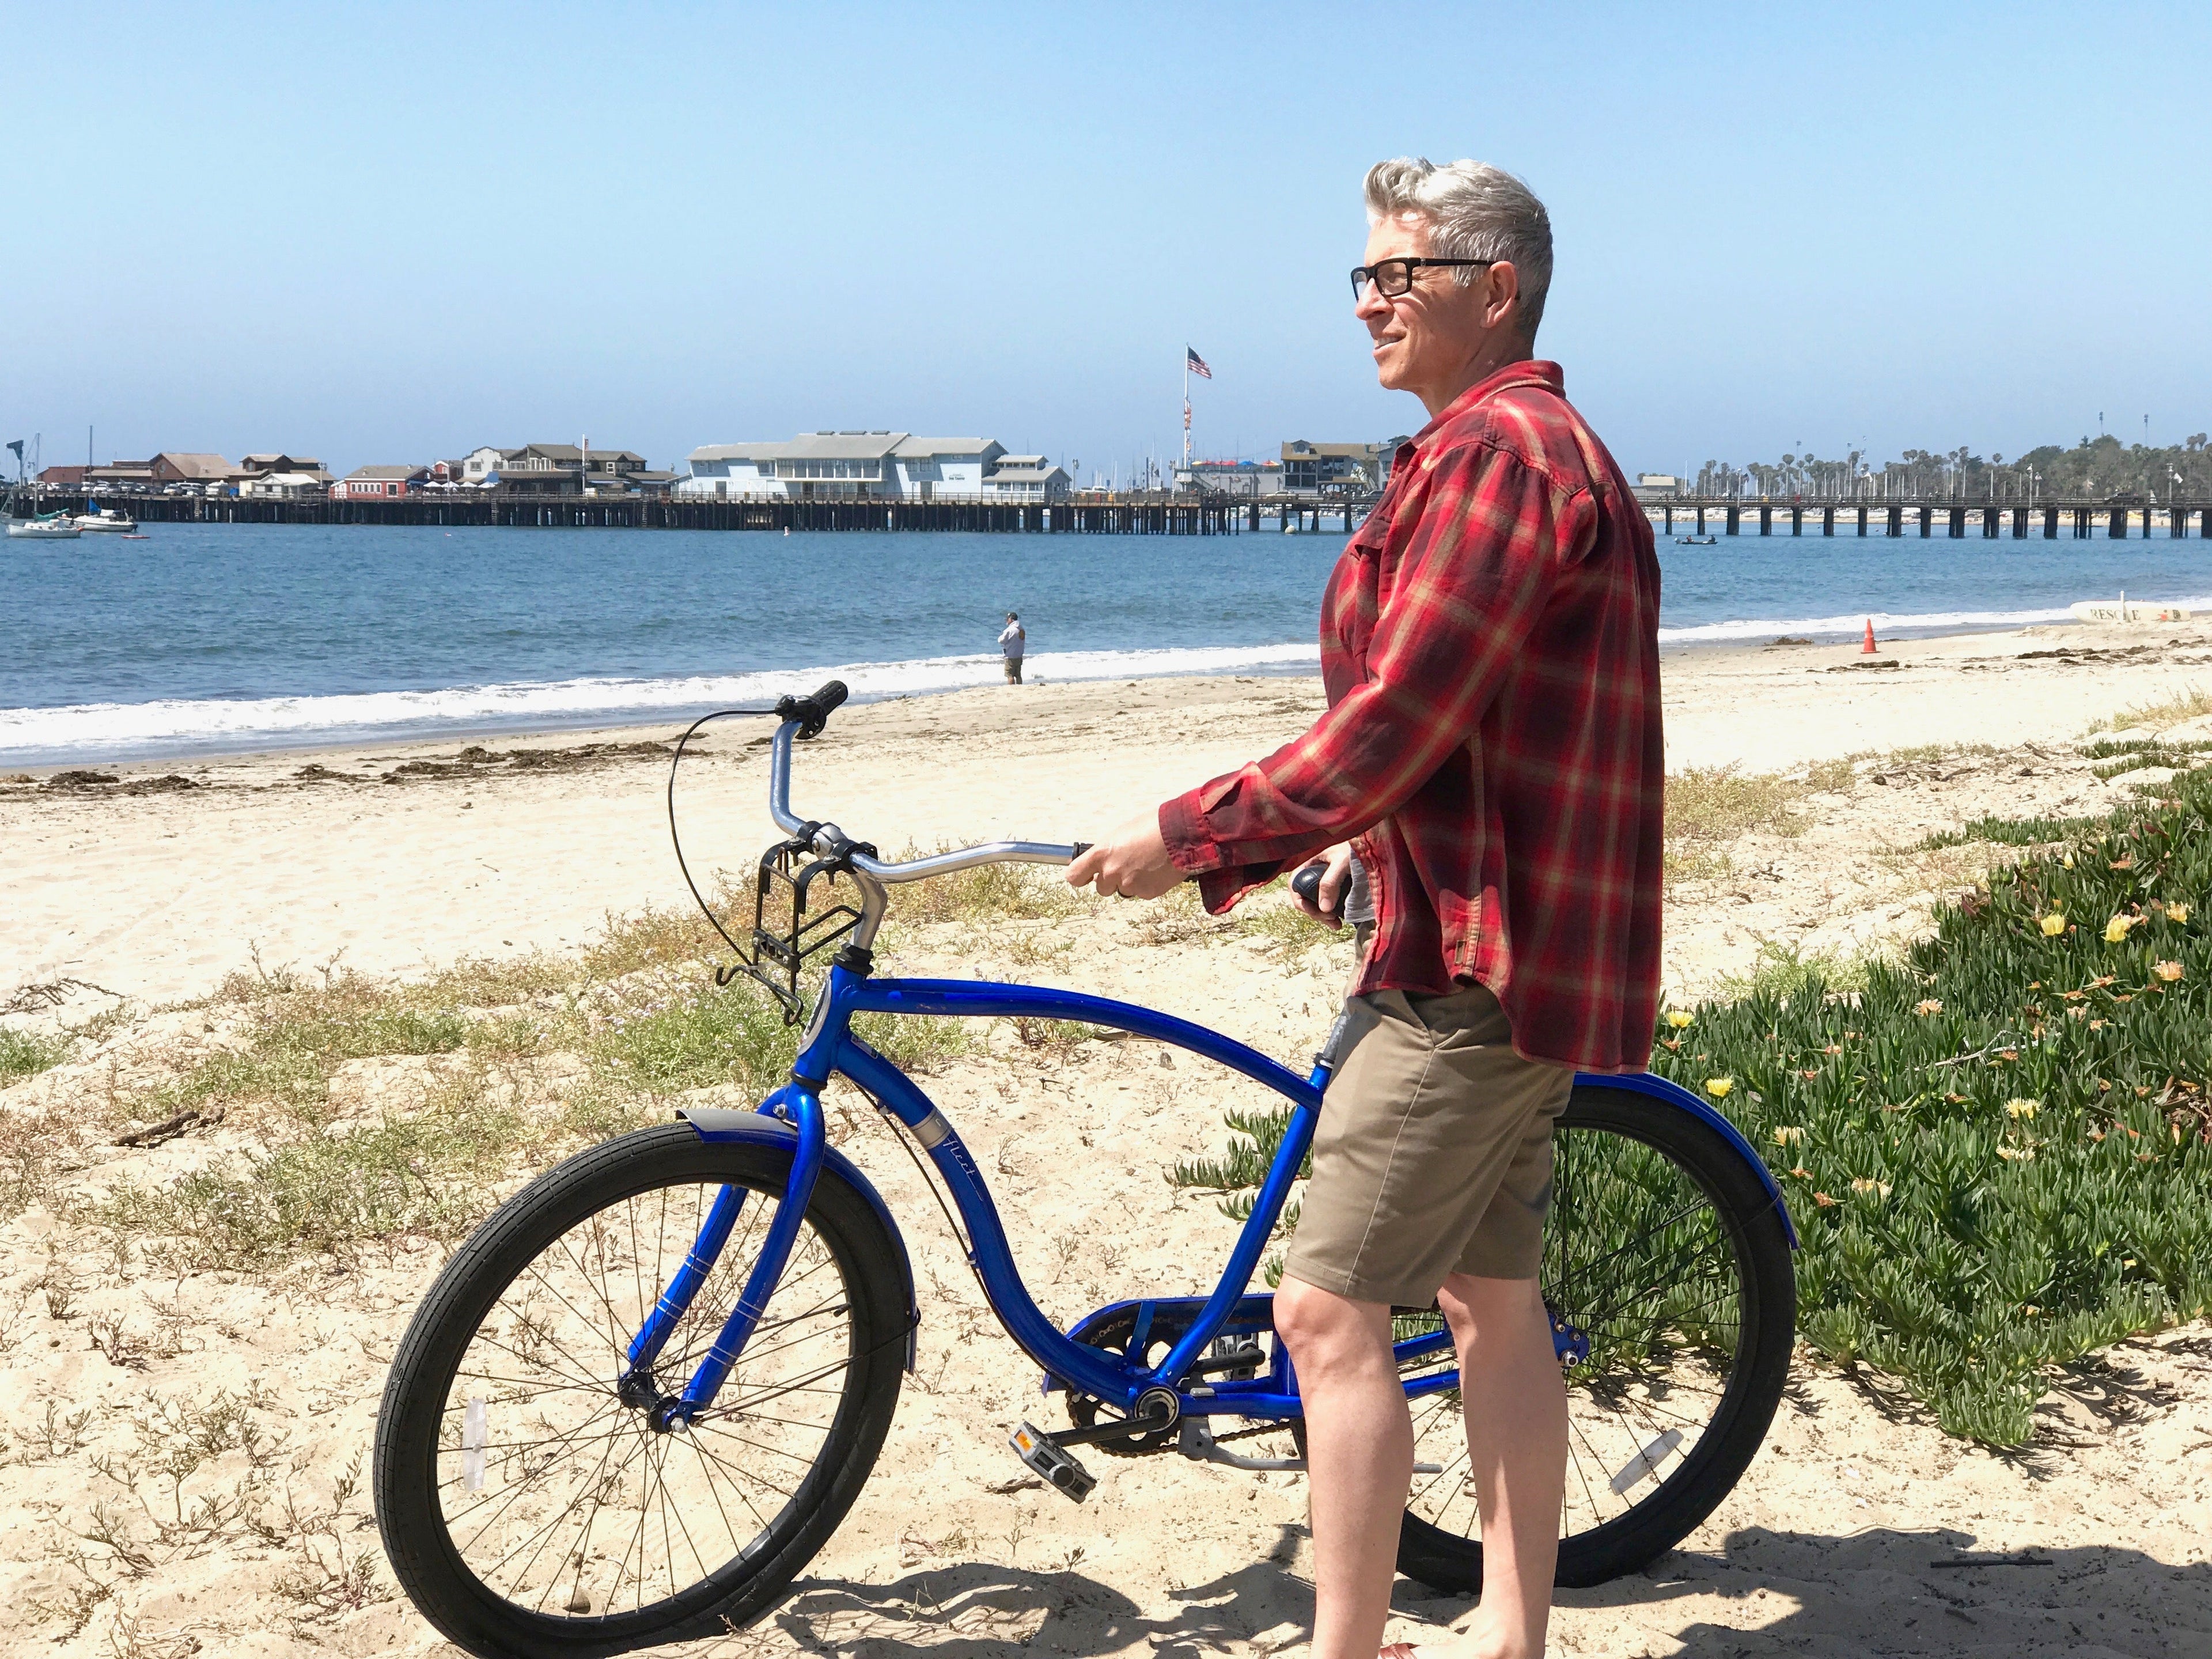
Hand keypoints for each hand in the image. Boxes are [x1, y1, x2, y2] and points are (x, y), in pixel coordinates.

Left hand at [1067, 809, 1182, 899]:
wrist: (1182, 833)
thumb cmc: (1153, 825)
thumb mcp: (1121, 833)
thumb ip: (1109, 851)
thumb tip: (1105, 860)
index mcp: (1101, 854)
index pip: (1074, 876)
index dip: (1080, 877)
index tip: (1085, 876)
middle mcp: (1111, 872)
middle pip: (1101, 887)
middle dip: (1111, 879)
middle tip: (1127, 865)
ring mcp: (1129, 885)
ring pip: (1123, 890)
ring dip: (1130, 882)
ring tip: (1146, 864)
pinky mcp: (1147, 893)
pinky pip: (1142, 893)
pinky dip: (1148, 884)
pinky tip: (1157, 870)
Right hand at [1294, 843, 1355, 928]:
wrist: (1374, 846)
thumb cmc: (1355, 849)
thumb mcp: (1341, 863)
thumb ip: (1330, 882)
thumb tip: (1324, 909)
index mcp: (1309, 865)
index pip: (1295, 885)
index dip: (1300, 901)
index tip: (1316, 912)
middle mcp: (1314, 875)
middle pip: (1305, 898)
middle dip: (1316, 913)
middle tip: (1332, 921)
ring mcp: (1324, 883)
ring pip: (1316, 904)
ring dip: (1323, 917)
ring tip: (1337, 926)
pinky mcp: (1336, 889)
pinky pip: (1328, 904)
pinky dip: (1331, 915)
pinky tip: (1339, 920)